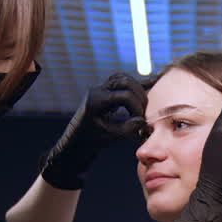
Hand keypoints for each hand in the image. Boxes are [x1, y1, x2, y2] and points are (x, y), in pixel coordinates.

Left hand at [41, 73, 146, 189]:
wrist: (74, 142)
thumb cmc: (90, 142)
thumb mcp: (109, 137)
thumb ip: (127, 128)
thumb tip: (143, 120)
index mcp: (97, 101)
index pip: (125, 95)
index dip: (137, 107)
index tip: (141, 120)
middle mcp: (97, 91)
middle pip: (125, 81)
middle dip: (139, 95)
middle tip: (143, 111)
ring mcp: (99, 90)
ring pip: (122, 78)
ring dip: (136, 88)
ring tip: (142, 104)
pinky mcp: (103, 93)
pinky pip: (119, 82)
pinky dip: (132, 86)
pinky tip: (146, 87)